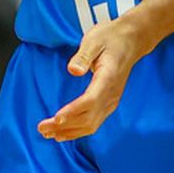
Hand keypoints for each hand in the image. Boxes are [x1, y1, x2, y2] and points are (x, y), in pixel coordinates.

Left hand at [37, 16, 154, 141]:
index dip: (73, 111)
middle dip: (65, 126)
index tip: (56, 118)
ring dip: (70, 132)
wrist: (131, 41)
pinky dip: (78, 130)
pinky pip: (94, 122)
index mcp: (108, 78)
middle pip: (88, 118)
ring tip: (48, 134)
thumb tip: (73, 70)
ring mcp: (112, 100)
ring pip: (91, 124)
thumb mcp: (94, 40)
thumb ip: (83, 55)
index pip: (91, 100)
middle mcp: (111, 93)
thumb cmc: (111, 38)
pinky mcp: (109, 103)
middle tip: (42, 128)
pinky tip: (64, 132)